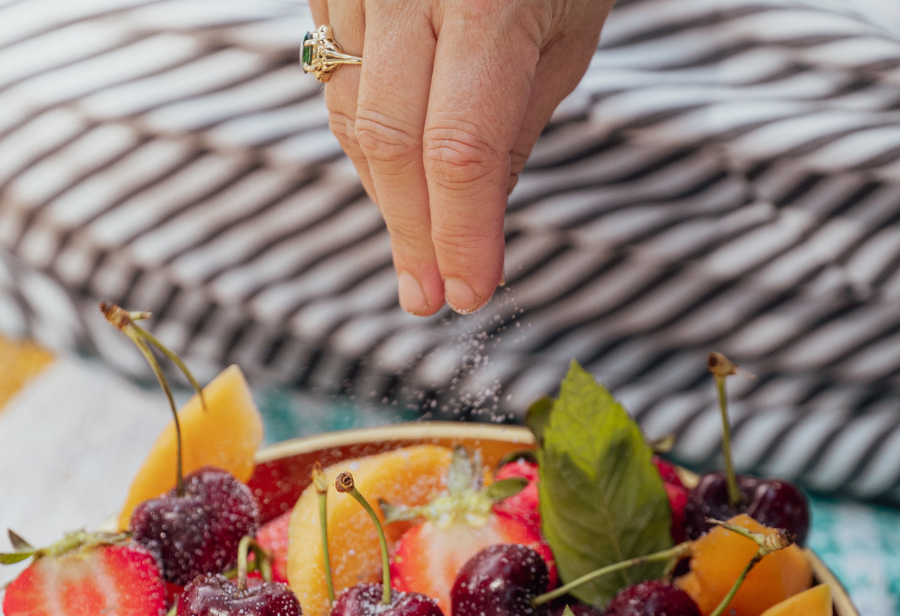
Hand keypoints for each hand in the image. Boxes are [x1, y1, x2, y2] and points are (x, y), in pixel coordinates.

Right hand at [309, 0, 612, 314]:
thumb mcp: (564, 35)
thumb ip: (513, 129)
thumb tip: (473, 219)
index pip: (461, 149)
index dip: (461, 234)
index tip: (468, 293)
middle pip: (391, 142)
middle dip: (414, 232)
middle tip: (427, 297)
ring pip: (353, 114)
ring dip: (387, 194)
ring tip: (421, 242)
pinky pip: (335, 78)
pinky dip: (366, 138)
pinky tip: (396, 176)